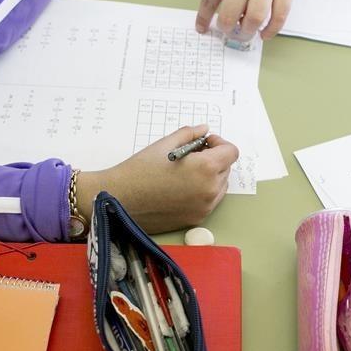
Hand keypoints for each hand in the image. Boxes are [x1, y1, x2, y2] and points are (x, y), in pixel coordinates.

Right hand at [74, 124, 238, 232]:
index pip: (231, 152)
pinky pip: (209, 201)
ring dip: (211, 176)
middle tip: (192, 154)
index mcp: (206, 169)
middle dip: (214, 158)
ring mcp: (204, 208)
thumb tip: (204, 130)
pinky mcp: (195, 219)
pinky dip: (202, 191)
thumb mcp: (165, 144)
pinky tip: (181, 186)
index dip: (219, 143)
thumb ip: (190, 134)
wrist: (120, 199)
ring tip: (186, 171)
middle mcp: (210, 190)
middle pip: (226, 169)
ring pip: (220, 186)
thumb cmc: (140, 170)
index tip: (204, 143)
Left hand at [195, 0, 306, 41]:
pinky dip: (272, 29)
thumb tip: (224, 7)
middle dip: (226, 30)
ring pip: (254, 18)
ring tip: (245, 33)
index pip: (209, 1)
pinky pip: (280, 14)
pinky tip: (265, 32)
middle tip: (228, 32)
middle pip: (229, 15)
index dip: (204, 19)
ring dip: (247, 32)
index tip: (203, 29)